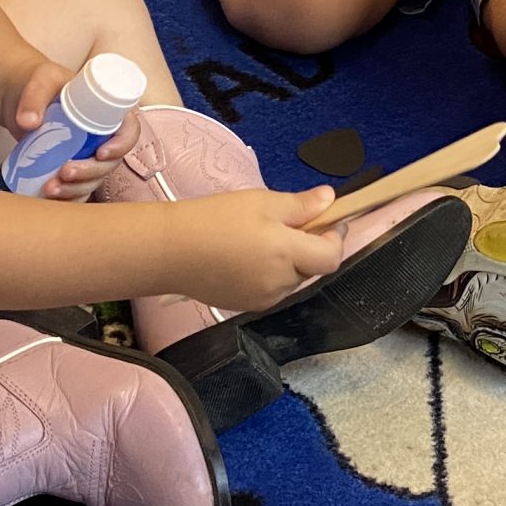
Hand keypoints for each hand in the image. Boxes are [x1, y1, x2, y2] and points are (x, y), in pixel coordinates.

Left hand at [0, 59, 135, 200]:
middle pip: (111, 162)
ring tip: (49, 190)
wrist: (20, 98)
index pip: (129, 130)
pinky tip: (50, 200)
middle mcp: (103, 136)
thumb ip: (34, 97)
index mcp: (108, 111)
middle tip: (65, 172)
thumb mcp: (40, 80)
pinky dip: (68, 199)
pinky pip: (78, 190)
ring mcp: (88, 155)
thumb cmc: (40, 83)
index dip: (122, 145)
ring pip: (94, 180)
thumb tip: (28, 123)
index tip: (101, 153)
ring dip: (76, 189)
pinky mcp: (72, 167)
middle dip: (91, 173)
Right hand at [146, 186, 343, 309]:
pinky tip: (248, 257)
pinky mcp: (246, 306)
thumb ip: (301, 206)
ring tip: (263, 240)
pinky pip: (272, 290)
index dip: (336, 238)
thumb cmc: (214, 220)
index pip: (331, 257)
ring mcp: (263, 299)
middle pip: (313, 268)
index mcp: (287, 254)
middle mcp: (280, 283)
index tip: (330, 221)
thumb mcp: (262, 203)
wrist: (169, 251)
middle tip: (290, 224)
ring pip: (293, 280)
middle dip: (310, 247)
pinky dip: (272, 275)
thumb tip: (330, 200)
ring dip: (291, 262)